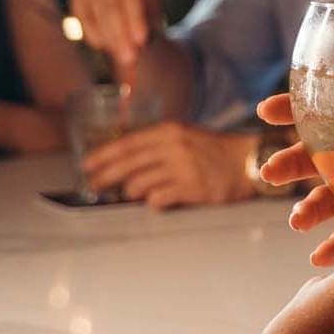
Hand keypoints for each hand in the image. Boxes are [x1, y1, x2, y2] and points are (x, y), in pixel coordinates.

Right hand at [67, 0, 160, 69]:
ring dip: (109, 38)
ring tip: (123, 57)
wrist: (130, 12)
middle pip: (111, 4)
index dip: (135, 17)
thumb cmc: (146, 15)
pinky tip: (103, 46)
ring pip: (97, 11)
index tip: (141, 41)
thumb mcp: (153, 17)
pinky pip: (83, 16)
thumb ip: (148, 26)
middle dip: (121, 34)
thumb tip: (141, 45)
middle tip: (130, 58)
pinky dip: (93, 33)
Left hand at [82, 122, 255, 210]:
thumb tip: (123, 163)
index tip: (86, 165)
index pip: (126, 143)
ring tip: (133, 194)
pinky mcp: (192, 189)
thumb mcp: (183, 136)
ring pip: (139, 185)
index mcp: (168, 131)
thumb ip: (155, 146)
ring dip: (131, 192)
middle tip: (94, 186)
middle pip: (127, 165)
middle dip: (105, 177)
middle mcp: (173, 147)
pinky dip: (153, 202)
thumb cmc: (213, 151)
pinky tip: (157, 201)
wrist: (247, 161)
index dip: (102, 155)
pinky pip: (158, 200)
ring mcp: (183, 168)